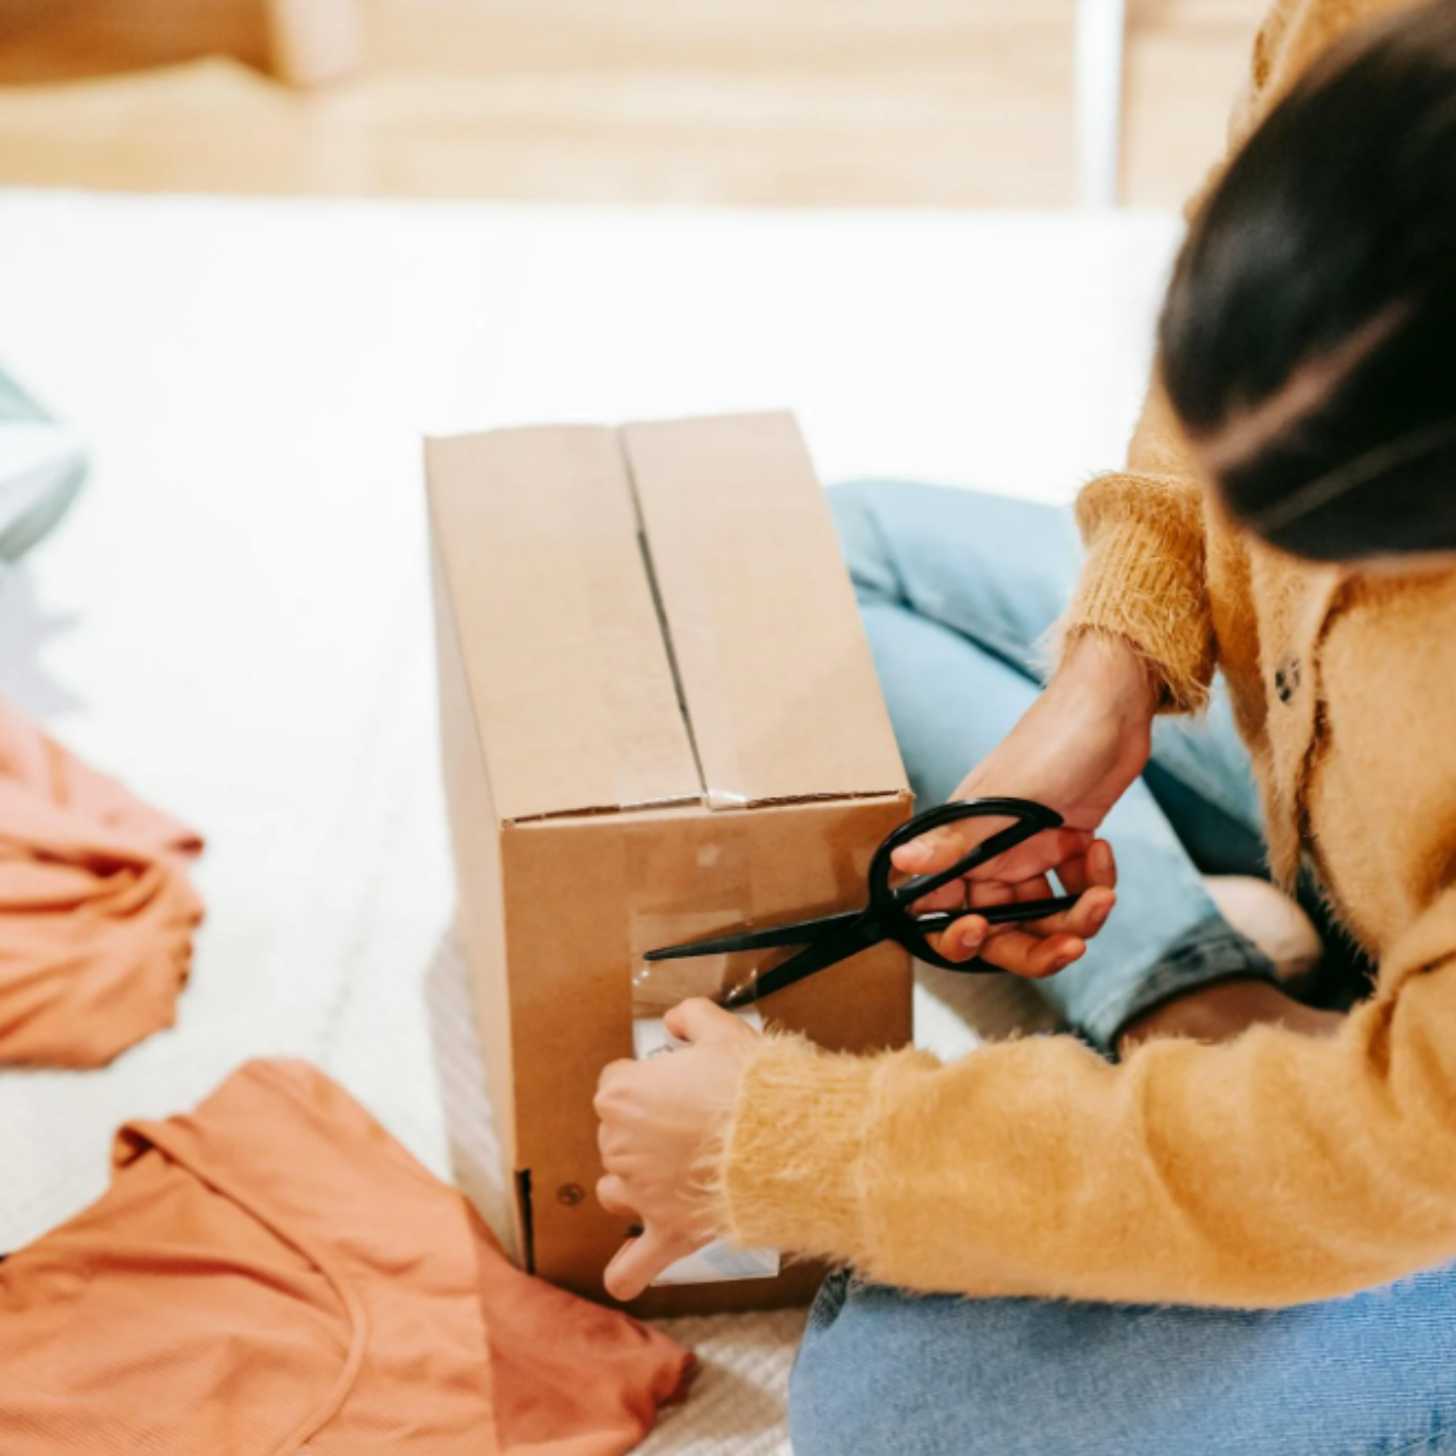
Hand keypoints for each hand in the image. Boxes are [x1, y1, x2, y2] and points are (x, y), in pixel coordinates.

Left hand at [594, 998, 759, 1300]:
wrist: (787, 1137)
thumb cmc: (753, 1086)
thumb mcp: (722, 1031)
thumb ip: (690, 1017)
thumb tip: (676, 1022)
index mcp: (623, 1096)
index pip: (615, 1084)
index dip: (647, 1081)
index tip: (675, 1085)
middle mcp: (620, 1146)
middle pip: (615, 1136)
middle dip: (646, 1130)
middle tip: (693, 1123)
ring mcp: (642, 1193)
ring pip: (616, 1191)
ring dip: (633, 1186)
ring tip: (672, 1175)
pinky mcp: (670, 1231)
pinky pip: (634, 1265)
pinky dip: (628, 1271)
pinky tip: (626, 1274)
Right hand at [895, 632, 1157, 976]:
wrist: (1111, 709)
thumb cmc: (1049, 744)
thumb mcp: (1003, 800)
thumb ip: (952, 841)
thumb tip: (899, 865)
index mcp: (962, 845)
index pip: (943, 911)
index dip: (958, 938)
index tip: (982, 934)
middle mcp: (992, 856)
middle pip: (1002, 931)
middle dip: (1037, 948)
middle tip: (1071, 948)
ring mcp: (1031, 854)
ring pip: (1046, 918)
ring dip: (1078, 918)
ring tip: (1103, 894)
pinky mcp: (1068, 848)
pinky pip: (1078, 892)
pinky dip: (1095, 883)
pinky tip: (1101, 850)